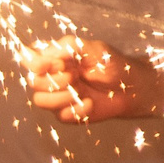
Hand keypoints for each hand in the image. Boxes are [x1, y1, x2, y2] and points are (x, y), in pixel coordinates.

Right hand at [24, 36, 162, 121]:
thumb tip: (44, 54)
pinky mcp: (69, 113)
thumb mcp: (94, 48)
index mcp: (56, 59)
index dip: (35, 63)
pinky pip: (60, 116)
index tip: (54, 64)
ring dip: (59, 97)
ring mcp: (59, 96)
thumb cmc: (113, 63)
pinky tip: (90, 103)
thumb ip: (69, 46)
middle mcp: (53, 77)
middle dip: (52, 80)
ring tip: (79, 91)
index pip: (30, 60)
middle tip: (74, 76)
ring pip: (40, 100)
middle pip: (33, 82)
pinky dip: (75, 110)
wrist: (133, 86)